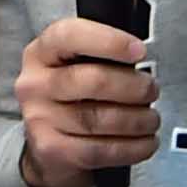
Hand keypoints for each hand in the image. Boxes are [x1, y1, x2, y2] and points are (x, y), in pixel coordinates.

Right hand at [12, 14, 156, 186]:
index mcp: (42, 53)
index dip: (108, 41)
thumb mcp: (77, 66)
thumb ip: (103, 57)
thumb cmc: (73, 99)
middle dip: (133, 87)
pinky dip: (131, 147)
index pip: (69, 36)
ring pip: (98, 118)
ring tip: (151, 119)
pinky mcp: (51, 150)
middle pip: (92, 80)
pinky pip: (99, 149)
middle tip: (152, 90)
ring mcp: (39, 119)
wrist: (50, 148)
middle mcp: (35, 84)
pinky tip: (145, 143)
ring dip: (137, 120)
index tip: (139, 51)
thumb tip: (142, 60)